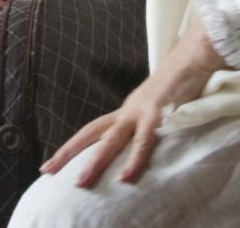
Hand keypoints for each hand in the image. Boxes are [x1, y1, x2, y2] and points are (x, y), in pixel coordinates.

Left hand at [40, 18, 224, 186]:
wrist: (192, 57)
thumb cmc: (180, 83)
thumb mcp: (158, 107)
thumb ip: (148, 124)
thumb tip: (142, 146)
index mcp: (126, 110)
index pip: (93, 130)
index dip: (73, 146)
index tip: (52, 163)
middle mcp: (128, 111)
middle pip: (91, 133)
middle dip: (69, 152)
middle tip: (47, 171)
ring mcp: (141, 111)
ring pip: (111, 140)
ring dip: (95, 162)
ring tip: (81, 182)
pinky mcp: (158, 113)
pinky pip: (144, 141)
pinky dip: (135, 160)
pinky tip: (126, 178)